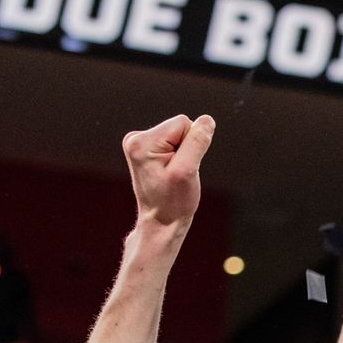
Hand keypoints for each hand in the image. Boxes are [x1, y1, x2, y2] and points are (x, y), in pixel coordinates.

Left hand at [122, 114, 215, 229]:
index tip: (182, 168)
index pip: (183, 123)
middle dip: (187, 150)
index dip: (192, 145)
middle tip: (178, 173)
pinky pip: (173, 143)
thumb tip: (207, 120)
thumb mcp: (187, 171)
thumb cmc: (173, 202)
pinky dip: (177, 158)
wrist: (161, 222)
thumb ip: (196, 142)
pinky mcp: (145, 150)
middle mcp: (135, 138)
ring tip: (174, 175)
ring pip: (178, 136)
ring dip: (183, 155)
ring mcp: (138, 144)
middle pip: (180, 127)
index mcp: (141, 141)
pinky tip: (170, 173)